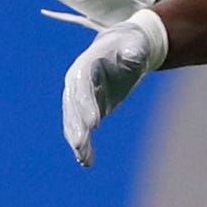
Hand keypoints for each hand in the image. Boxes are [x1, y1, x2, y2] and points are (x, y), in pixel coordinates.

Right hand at [61, 13, 168, 166]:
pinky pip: (81, 129)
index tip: (93, 124)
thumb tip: (132, 56)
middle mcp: (76, 85)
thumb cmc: (131, 45)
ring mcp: (78, 99)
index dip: (86, 106)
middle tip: (81, 146)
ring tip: (83, 159)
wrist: (123, 49)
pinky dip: (83, 146)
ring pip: (73, 123)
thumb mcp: (135, 44)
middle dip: (76, 128)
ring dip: (77, 141)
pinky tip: (86, 162)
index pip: (82, 89)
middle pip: (72, 109)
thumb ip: (133, 50)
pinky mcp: (86, 110)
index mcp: (85, 68)